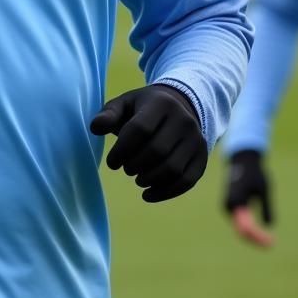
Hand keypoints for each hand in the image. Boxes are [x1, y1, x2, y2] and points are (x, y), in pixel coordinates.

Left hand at [90, 84, 207, 201]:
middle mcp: (184, 120)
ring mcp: (196, 140)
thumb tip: (95, 128)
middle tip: (125, 168)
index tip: (112, 162)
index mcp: (161, 103)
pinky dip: (165, 193)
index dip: (122, 150)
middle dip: (134, 165)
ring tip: (137, 178)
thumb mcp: (124, 104)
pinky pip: (186, 181)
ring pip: (172, 169)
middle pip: (156, 151)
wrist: (179, 107)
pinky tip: (147, 194)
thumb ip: (108, 115)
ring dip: (149, 179)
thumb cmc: (143, 109)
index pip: (140, 129)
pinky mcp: (202, 158)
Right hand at [224, 149, 273, 247]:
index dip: (258, 237)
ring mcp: (228, 207)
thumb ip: (266, 206)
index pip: (246, 227)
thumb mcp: (264, 189)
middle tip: (271, 244)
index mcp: (237, 200)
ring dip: (253, 237)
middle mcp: (229, 205)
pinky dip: (249, 231)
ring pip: (239, 229)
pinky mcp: (230, 207)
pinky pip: (239, 224)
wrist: (242, 161)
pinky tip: (260, 235)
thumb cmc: (255, 174)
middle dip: (256, 240)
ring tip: (268, 240)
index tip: (272, 242)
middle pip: (241, 231)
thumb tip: (269, 226)